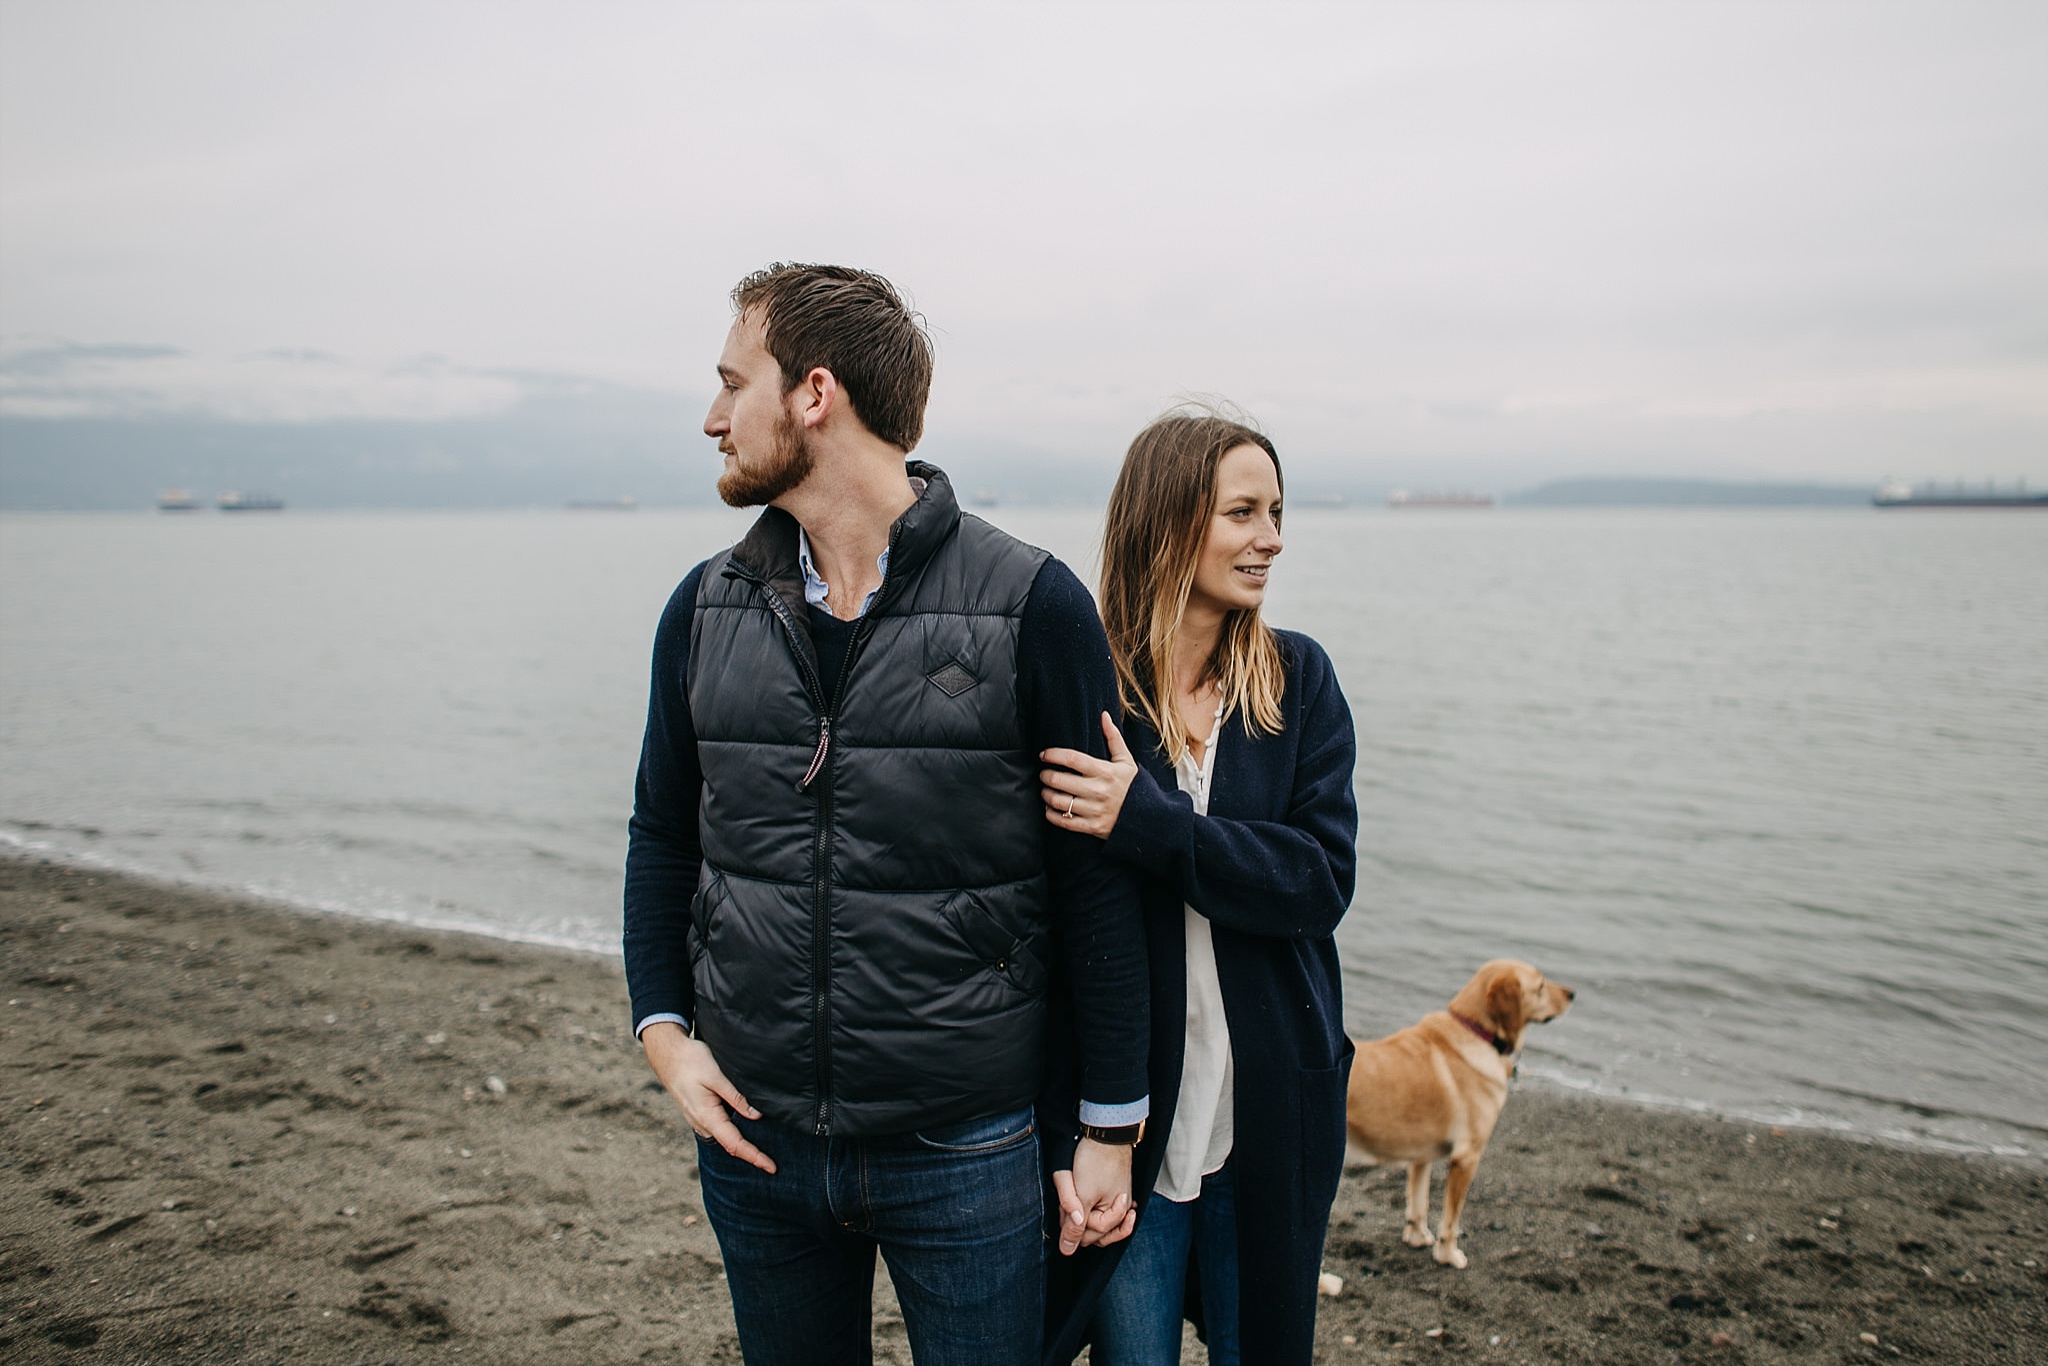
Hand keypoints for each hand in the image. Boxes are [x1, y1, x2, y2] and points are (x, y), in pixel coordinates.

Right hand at [639, 1021, 776, 1173]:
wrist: (667, 1053)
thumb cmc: (691, 1061)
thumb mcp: (716, 1076)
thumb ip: (736, 1097)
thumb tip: (757, 1115)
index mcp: (707, 1116)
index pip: (735, 1144)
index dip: (754, 1157)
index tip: (771, 1168)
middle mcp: (702, 1123)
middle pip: (731, 1146)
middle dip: (751, 1156)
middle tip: (773, 1165)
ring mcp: (698, 1119)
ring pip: (725, 1138)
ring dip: (742, 1145)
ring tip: (763, 1152)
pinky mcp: (699, 1112)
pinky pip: (719, 1129)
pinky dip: (733, 1134)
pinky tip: (745, 1129)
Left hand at [1041, 712, 1138, 839]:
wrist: (1147, 816)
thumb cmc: (1132, 786)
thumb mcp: (1126, 761)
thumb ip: (1113, 738)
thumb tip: (1104, 715)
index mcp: (1105, 772)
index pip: (1072, 759)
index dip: (1053, 755)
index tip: (1044, 755)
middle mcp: (1098, 791)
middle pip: (1060, 780)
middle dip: (1046, 775)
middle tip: (1044, 773)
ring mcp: (1095, 810)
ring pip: (1058, 801)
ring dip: (1046, 794)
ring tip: (1046, 790)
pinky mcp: (1092, 827)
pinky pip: (1064, 821)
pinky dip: (1051, 814)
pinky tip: (1050, 808)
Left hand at [1052, 1137, 1135, 1255]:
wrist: (1106, 1133)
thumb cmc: (1095, 1162)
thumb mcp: (1082, 1196)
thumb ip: (1075, 1225)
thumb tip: (1067, 1251)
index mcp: (1116, 1214)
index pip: (1089, 1235)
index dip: (1073, 1222)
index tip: (1066, 1204)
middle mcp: (1122, 1211)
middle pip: (1094, 1230)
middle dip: (1078, 1217)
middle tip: (1071, 1197)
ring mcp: (1120, 1201)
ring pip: (1095, 1219)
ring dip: (1082, 1210)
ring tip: (1076, 1191)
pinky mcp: (1115, 1191)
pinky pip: (1100, 1207)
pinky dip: (1088, 1203)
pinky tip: (1081, 1194)